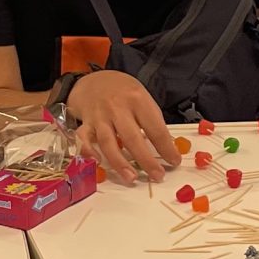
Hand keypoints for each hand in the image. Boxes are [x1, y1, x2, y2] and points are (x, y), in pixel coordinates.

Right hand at [64, 70, 177, 186]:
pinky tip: (98, 162)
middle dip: (146, 160)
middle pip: (132, 138)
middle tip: (157, 175)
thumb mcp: (142, 97)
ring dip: (120, 163)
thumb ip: (151, 119)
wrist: (93, 80)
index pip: (155, 128)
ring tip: (131, 178)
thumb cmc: (123, 92)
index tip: (174, 161)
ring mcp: (99, 117)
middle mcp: (117, 108)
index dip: (166, 148)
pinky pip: (84, 140)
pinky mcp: (85, 124)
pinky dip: (89, 152)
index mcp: (137, 100)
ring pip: (109, 143)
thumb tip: (166, 146)